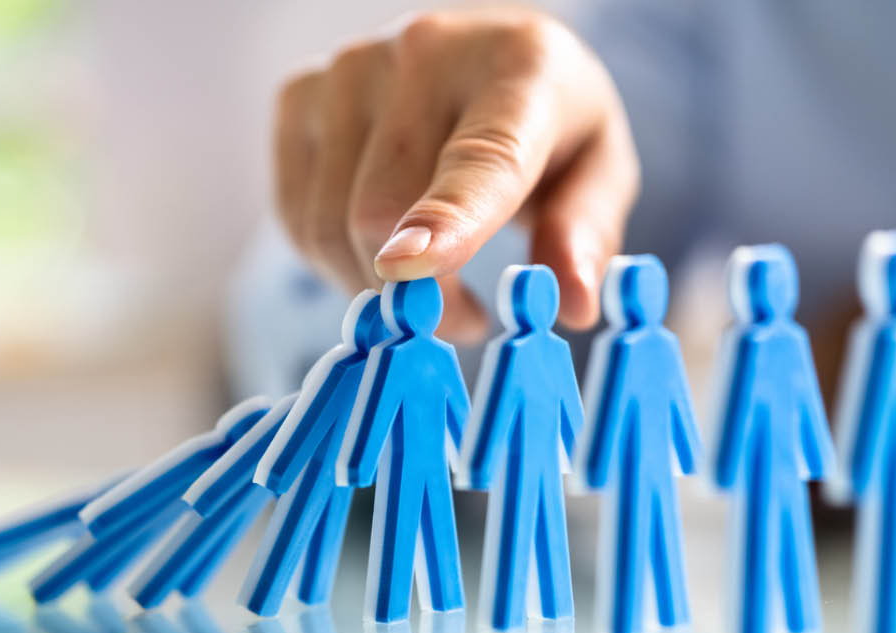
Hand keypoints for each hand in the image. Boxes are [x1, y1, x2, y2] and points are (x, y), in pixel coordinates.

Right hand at [273, 8, 638, 341]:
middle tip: (463, 319)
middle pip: (381, 212)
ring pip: (329, 224)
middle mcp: (424, 50)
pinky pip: (297, 218)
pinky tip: (381, 251)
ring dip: (373, 286)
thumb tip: (573, 305)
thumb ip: (587, 233)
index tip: (410, 270)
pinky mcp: (299, 94)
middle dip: (420, 297)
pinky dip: (334, 261)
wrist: (483, 56)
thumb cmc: (550, 123)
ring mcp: (349, 68)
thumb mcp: (599, 170)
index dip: (444, 219)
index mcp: (519, 66)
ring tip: (427, 282)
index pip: (478, 157)